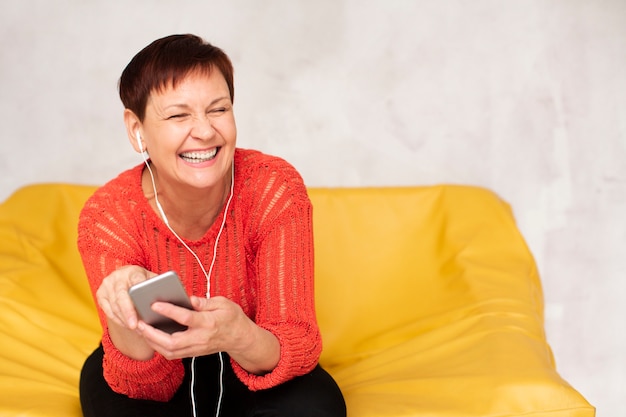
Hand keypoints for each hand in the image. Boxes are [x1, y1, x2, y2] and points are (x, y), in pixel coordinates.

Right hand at [96, 265, 154, 329]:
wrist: (125, 276)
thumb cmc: (143, 279)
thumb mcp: (151, 278)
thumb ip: (159, 286)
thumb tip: (172, 295)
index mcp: (132, 271)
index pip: (136, 280)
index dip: (139, 291)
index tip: (143, 304)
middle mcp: (117, 277)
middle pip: (121, 297)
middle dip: (128, 313)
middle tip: (135, 326)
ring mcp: (107, 286)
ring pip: (114, 306)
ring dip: (125, 320)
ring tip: (136, 329)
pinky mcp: (100, 294)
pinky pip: (108, 311)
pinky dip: (118, 320)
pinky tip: (127, 326)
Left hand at [137, 296, 279, 373]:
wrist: (240, 338)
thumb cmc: (232, 317)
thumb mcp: (223, 303)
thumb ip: (204, 302)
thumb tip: (188, 298)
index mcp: (209, 322)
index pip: (186, 318)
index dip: (169, 311)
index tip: (154, 304)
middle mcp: (201, 338)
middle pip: (172, 342)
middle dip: (153, 334)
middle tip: (140, 323)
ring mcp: (196, 348)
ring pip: (169, 351)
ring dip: (153, 342)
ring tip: (141, 329)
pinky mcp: (193, 352)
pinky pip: (172, 354)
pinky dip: (158, 346)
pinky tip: (151, 336)